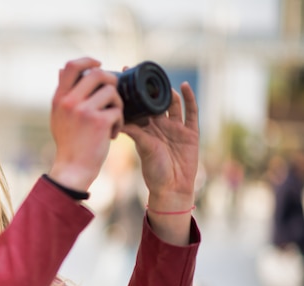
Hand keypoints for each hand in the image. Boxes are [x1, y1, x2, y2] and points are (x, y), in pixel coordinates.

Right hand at [48, 58, 123, 191]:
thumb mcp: (58, 116)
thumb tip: (62, 68)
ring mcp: (84, 111)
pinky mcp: (99, 122)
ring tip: (112, 120)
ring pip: (111, 92)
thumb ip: (63, 93)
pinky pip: (118, 111)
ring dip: (117, 105)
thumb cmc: (68, 143)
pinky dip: (119, 122)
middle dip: (111, 81)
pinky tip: (112, 135)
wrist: (72, 169)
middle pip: (97, 73)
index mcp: (59, 98)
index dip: (88, 60)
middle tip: (113, 94)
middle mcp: (70, 101)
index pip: (71, 66)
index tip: (99, 64)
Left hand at [122, 82, 198, 208]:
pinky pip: (191, 113)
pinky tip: (184, 87)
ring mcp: (176, 128)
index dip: (133, 94)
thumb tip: (120, 118)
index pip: (138, 107)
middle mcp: (160, 127)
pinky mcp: (191, 132)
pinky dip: (189, 99)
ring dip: (167, 93)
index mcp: (146, 130)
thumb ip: (135, 132)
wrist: (173, 187)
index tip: (124, 76)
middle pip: (155, 103)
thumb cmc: (154, 171)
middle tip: (141, 72)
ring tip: (161, 81)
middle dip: (149, 89)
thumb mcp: (143, 148)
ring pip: (172, 104)